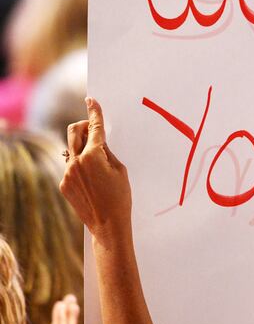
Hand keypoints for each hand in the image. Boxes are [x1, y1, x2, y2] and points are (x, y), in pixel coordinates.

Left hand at [60, 98, 131, 245]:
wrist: (107, 224)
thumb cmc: (120, 197)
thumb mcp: (120, 169)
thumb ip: (107, 152)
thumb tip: (99, 141)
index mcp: (93, 155)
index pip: (94, 127)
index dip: (94, 111)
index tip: (91, 100)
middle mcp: (76, 161)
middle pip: (74, 131)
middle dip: (83, 125)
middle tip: (93, 127)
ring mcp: (67, 173)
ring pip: (72, 149)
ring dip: (82, 147)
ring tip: (97, 161)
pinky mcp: (64, 184)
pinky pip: (71, 166)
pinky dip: (80, 165)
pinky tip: (93, 179)